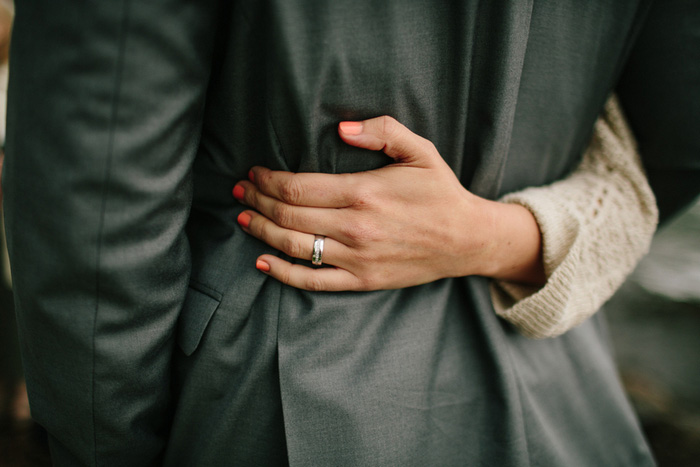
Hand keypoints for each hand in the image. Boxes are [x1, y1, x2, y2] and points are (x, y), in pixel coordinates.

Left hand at [233, 116, 544, 290]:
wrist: (466, 240)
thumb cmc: (440, 192)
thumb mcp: (420, 151)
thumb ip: (382, 131)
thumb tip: (340, 128)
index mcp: (363, 192)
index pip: (297, 187)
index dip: (267, 179)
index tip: (254, 172)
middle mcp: (354, 227)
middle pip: (287, 215)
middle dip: (257, 201)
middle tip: (241, 191)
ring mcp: (356, 257)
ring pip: (293, 246)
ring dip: (261, 231)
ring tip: (244, 217)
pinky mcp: (362, 280)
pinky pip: (313, 280)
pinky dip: (283, 273)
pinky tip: (263, 261)